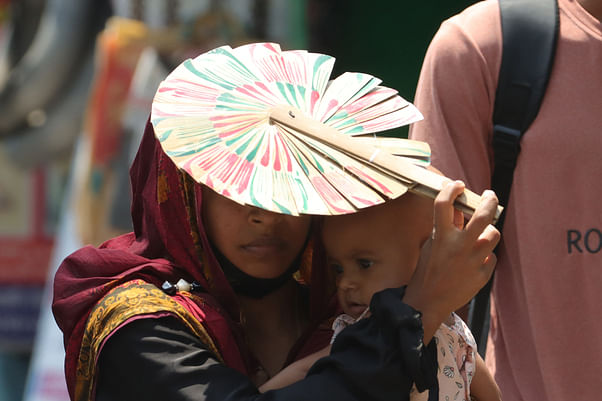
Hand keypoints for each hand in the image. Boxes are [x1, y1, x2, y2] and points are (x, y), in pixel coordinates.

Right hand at [404, 180, 499, 341]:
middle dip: (489, 200)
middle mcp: (459, 246)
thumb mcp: (430, 245)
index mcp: (441, 237)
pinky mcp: (483, 275)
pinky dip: (485, 256)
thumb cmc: (426, 271)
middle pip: (483, 215)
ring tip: (482, 234)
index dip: (451, 189)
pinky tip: (475, 261)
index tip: (456, 185)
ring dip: (488, 231)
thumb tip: (457, 210)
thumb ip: (445, 227)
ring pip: (493, 234)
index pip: (444, 204)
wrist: (429, 302)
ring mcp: (474, 261)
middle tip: (489, 195)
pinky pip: (492, 257)